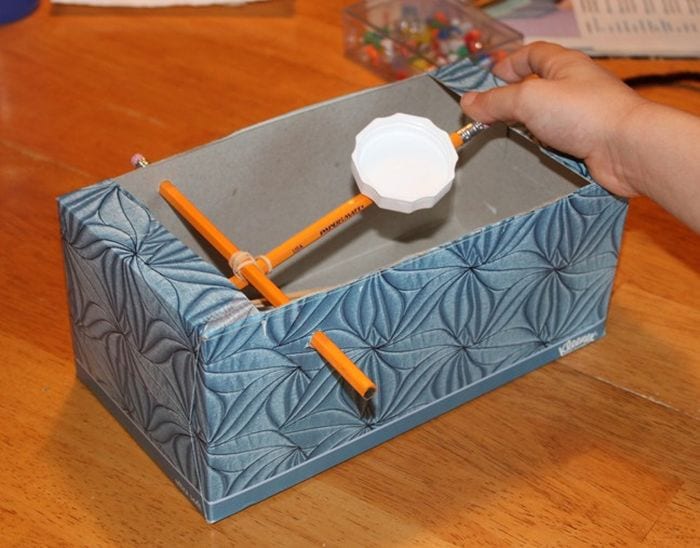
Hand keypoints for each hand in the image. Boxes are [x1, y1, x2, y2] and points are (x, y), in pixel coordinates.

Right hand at [460, 42, 647, 196]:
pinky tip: (531, 155)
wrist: (627, 149)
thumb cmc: (583, 113)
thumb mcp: (528, 99)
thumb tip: (467, 102)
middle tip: (489, 114)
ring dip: (526, 126)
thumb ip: (495, 101)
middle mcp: (576, 87)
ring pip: (546, 117)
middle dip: (513, 99)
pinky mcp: (588, 141)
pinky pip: (557, 140)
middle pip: (538, 87)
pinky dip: (542, 146)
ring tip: (505, 137)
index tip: (490, 79)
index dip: (510, 63)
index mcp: (565, 65)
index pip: (534, 54)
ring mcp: (584, 115)